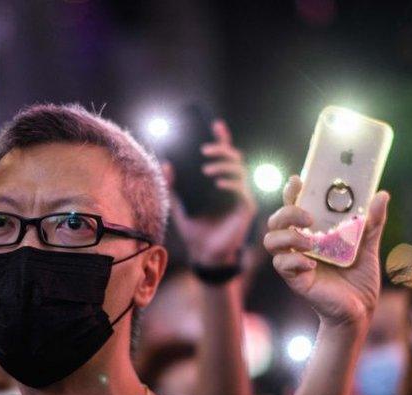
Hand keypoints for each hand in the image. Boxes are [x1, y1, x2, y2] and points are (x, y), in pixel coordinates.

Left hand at [167, 120, 255, 265]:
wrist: (204, 254)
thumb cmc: (193, 229)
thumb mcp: (178, 205)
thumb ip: (172, 186)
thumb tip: (166, 164)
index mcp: (219, 181)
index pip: (223, 155)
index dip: (222, 138)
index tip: (215, 124)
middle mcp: (233, 185)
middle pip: (234, 157)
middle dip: (221, 149)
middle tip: (204, 149)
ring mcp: (241, 195)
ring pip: (240, 170)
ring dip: (224, 165)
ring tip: (206, 169)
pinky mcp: (245, 208)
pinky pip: (242, 190)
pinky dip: (230, 183)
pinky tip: (217, 183)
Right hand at [263, 177, 388, 326]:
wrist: (361, 310)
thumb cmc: (360, 278)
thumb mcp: (368, 246)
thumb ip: (373, 222)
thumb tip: (382, 195)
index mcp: (313, 232)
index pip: (294, 206)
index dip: (291, 192)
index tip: (297, 181)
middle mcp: (300, 244)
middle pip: (276, 221)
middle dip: (287, 213)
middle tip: (308, 217)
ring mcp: (295, 262)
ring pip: (271, 241)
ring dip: (288, 237)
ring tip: (310, 242)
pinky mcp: (296, 280)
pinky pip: (282, 265)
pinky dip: (295, 261)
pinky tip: (312, 263)